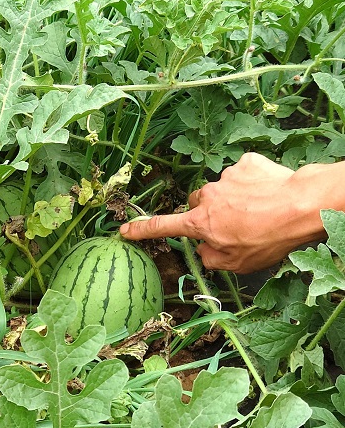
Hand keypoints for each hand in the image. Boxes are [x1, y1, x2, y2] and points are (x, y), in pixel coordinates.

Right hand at [119, 153, 332, 273]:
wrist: (303, 206)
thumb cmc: (270, 238)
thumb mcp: (237, 264)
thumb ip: (211, 258)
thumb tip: (203, 250)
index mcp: (201, 223)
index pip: (163, 226)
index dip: (142, 230)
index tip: (125, 230)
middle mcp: (208, 196)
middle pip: (197, 204)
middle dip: (208, 213)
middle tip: (231, 225)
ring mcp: (226, 177)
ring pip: (220, 190)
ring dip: (232, 199)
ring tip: (258, 210)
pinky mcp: (246, 164)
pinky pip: (241, 174)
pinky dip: (250, 183)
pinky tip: (266, 193)